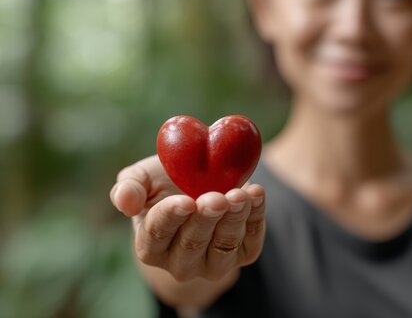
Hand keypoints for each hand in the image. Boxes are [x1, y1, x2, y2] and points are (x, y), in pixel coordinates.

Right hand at [110, 155, 265, 281]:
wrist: (203, 186)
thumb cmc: (166, 183)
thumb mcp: (144, 178)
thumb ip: (130, 187)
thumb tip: (125, 202)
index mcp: (150, 245)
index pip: (157, 234)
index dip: (171, 217)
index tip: (185, 201)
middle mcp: (180, 263)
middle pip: (193, 244)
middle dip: (206, 219)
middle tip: (217, 197)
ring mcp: (212, 263)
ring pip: (224, 245)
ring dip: (234, 219)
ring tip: (240, 194)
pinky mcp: (242, 255)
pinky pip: (250, 241)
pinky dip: (255, 217)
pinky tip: (255, 194)